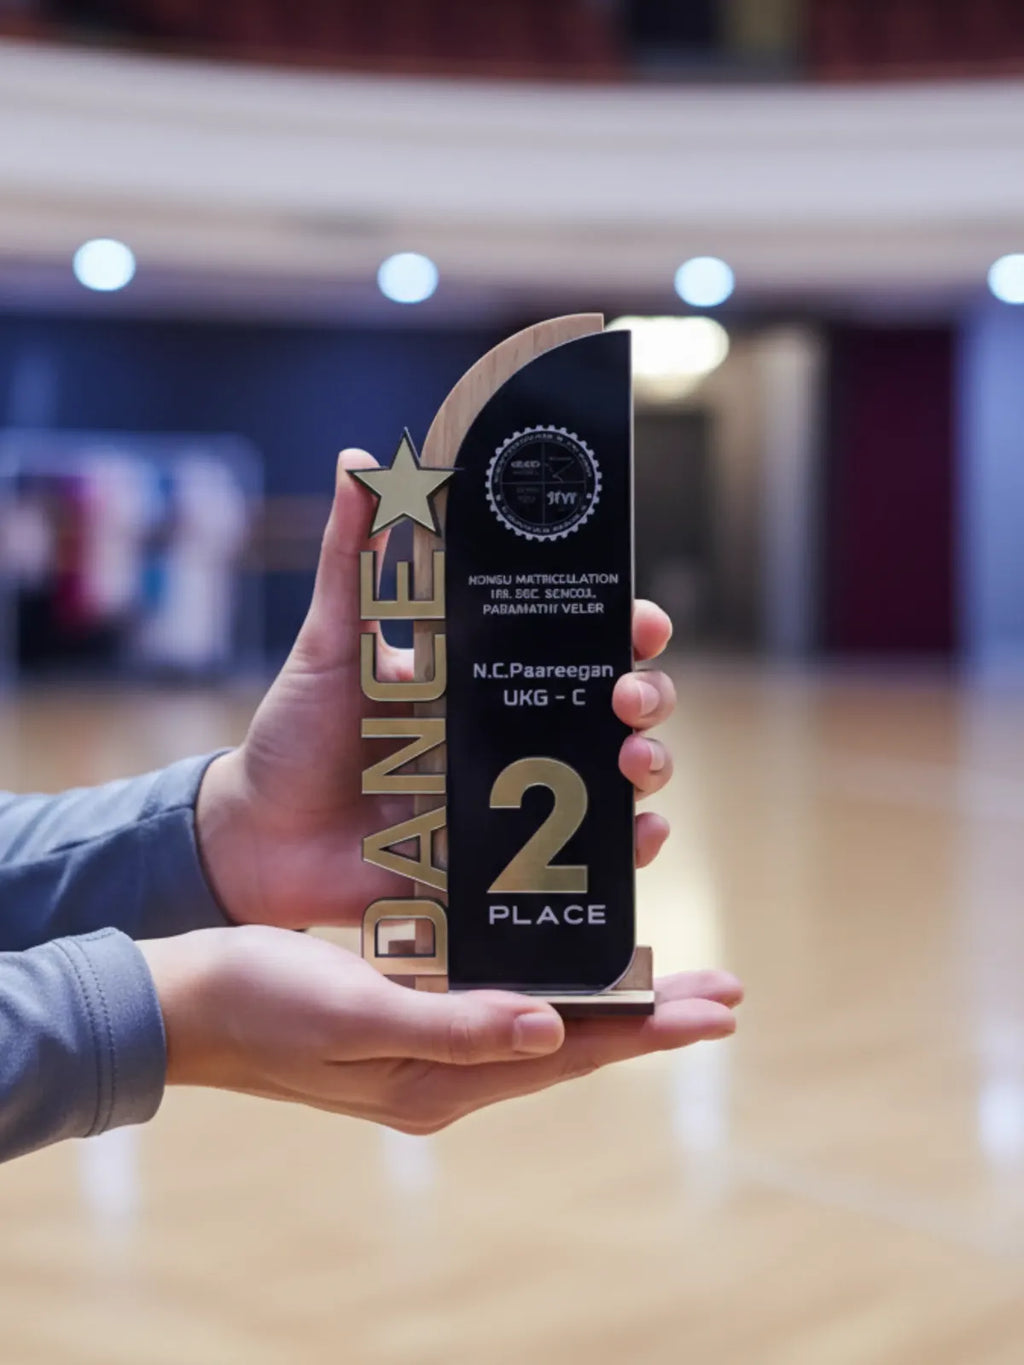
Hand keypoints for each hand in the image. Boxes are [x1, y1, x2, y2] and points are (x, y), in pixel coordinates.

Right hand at [140, 927, 740, 1130]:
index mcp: (441, 1080)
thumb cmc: (263, 1004)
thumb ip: (454, 1027)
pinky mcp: (414, 1017)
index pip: (570, 1055)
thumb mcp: (357, 1014)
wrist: (188, 1005)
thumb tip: (552, 1033)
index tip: (717, 1009)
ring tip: (674, 984)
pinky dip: (556, 987)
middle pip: (574, 1045)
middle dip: (652, 1019)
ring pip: (548, 1026)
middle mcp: (448, 1072)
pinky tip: (574, 969)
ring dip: (614, 1004)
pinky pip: (506, 1005)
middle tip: (725, 992)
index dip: (647, 1030)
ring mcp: (432, 1049)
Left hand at [196, 449, 677, 929]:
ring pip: (614, 776)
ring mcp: (515, 799)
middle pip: (613, 705)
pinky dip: (625, 846)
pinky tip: (636, 836)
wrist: (260, 837)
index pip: (573, 640)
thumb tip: (357, 460)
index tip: (639, 619)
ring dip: (648, 764)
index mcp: (481, 675)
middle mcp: (511, 732)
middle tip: (627, 697)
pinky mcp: (505, 861)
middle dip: (647, 694)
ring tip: (632, 763)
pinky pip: (586, 856)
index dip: (622, 626)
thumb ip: (351, 556)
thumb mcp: (330, 641)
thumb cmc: (295, 734)